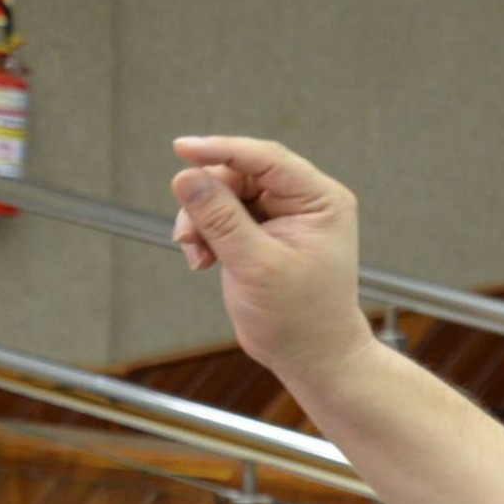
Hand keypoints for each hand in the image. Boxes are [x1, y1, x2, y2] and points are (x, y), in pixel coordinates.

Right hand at [168, 137, 375, 387]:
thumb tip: (187, 177)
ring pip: (224, 195)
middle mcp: (304, 202)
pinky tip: (203, 260)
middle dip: (206, 201)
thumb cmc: (301, 317)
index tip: (182, 148)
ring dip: (201, 221)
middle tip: (188, 234)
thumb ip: (220, 219)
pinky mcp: (261, 232)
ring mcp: (282, 216)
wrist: (309, 354)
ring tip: (198, 255)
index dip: (222, 150)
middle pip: (239, 174)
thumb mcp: (256, 265)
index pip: (267, 158)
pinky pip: (221, 215)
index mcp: (320, 200)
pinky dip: (205, 234)